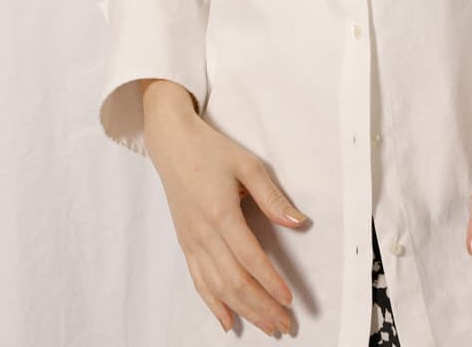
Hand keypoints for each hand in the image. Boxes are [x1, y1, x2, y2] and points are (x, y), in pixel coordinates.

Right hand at [144, 102, 307, 336]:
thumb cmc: (211, 151)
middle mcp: (203, 233)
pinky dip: (213, 305)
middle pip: (234, 281)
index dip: (270, 282)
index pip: (249, 258)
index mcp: (221, 213)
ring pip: (217, 288)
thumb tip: (299, 222)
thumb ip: (272, 197)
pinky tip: (227, 322)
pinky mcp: (185, 244)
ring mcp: (191, 242)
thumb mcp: (248, 165)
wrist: (172, 144)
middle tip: (284, 325)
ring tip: (266, 326)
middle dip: (261, 306)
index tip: (288, 300)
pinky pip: (198, 282)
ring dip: (243, 311)